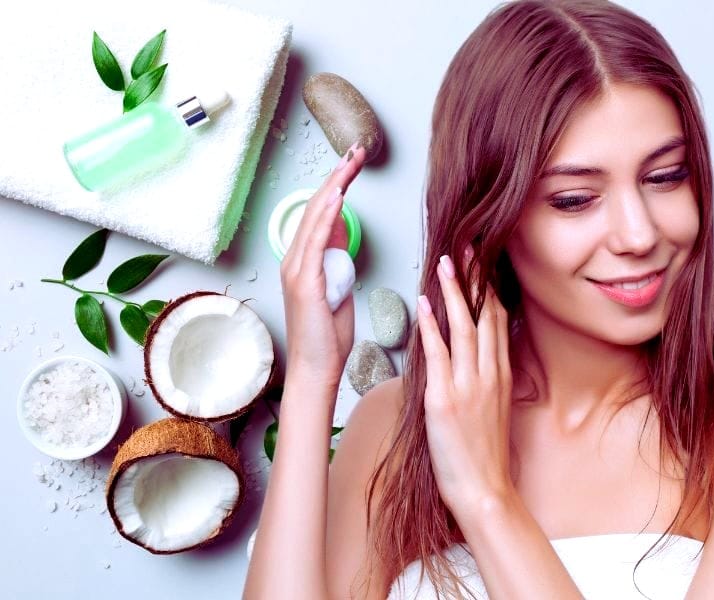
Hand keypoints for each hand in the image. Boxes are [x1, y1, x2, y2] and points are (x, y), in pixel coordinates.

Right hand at [280, 143, 365, 389]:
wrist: (316, 367)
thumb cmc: (327, 335)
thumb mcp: (338, 288)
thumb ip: (336, 258)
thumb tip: (340, 230)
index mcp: (303, 261)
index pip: (320, 214)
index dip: (336, 186)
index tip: (353, 165)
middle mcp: (294, 260)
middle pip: (316, 208)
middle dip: (338, 177)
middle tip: (356, 152)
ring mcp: (296, 269)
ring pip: (314, 217)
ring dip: (334, 186)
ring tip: (350, 162)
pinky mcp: (304, 281)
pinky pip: (315, 240)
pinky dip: (326, 215)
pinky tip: (337, 195)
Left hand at [417, 247, 514, 517]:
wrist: (484, 490)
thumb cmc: (484, 454)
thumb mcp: (492, 409)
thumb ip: (484, 378)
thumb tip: (472, 355)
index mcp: (500, 375)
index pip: (496, 321)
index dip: (488, 288)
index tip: (480, 263)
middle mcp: (488, 374)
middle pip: (484, 315)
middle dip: (475, 278)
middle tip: (466, 246)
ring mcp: (468, 386)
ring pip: (464, 327)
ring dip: (454, 292)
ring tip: (446, 262)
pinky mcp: (446, 400)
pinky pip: (439, 356)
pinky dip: (432, 327)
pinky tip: (426, 304)